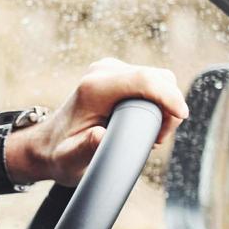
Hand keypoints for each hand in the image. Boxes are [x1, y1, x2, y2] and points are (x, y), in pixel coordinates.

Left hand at [2, 57, 189, 187]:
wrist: (48, 144)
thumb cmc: (60, 154)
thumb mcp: (70, 159)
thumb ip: (85, 148)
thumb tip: (100, 134)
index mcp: (94, 87)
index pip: (144, 80)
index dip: (169, 97)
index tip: (180, 117)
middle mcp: (103, 71)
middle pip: (159, 78)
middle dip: (168, 108)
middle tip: (155, 140)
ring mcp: (111, 70)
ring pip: (160, 79)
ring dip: (165, 106)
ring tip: (150, 135)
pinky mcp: (118, 74)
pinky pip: (154, 82)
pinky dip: (159, 102)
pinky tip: (147, 124)